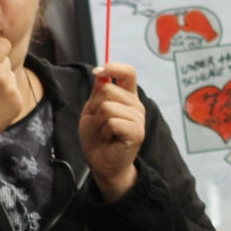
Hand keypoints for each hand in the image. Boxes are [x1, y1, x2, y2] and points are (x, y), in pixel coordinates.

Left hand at [80, 64, 145, 202]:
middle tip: (100, 123)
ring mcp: (138, 119)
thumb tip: (101, 74)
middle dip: (95, 107)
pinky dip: (104, 131)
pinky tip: (110, 139)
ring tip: (105, 132)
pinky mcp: (136, 132)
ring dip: (99, 122)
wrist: (102, 163)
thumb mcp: (92, 111)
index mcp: (127, 97)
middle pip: (108, 90)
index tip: (98, 71)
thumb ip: (98, 93)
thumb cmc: (98, 138)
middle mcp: (136, 105)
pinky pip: (112, 121)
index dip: (113, 68)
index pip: (128, 73)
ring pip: (107, 107)